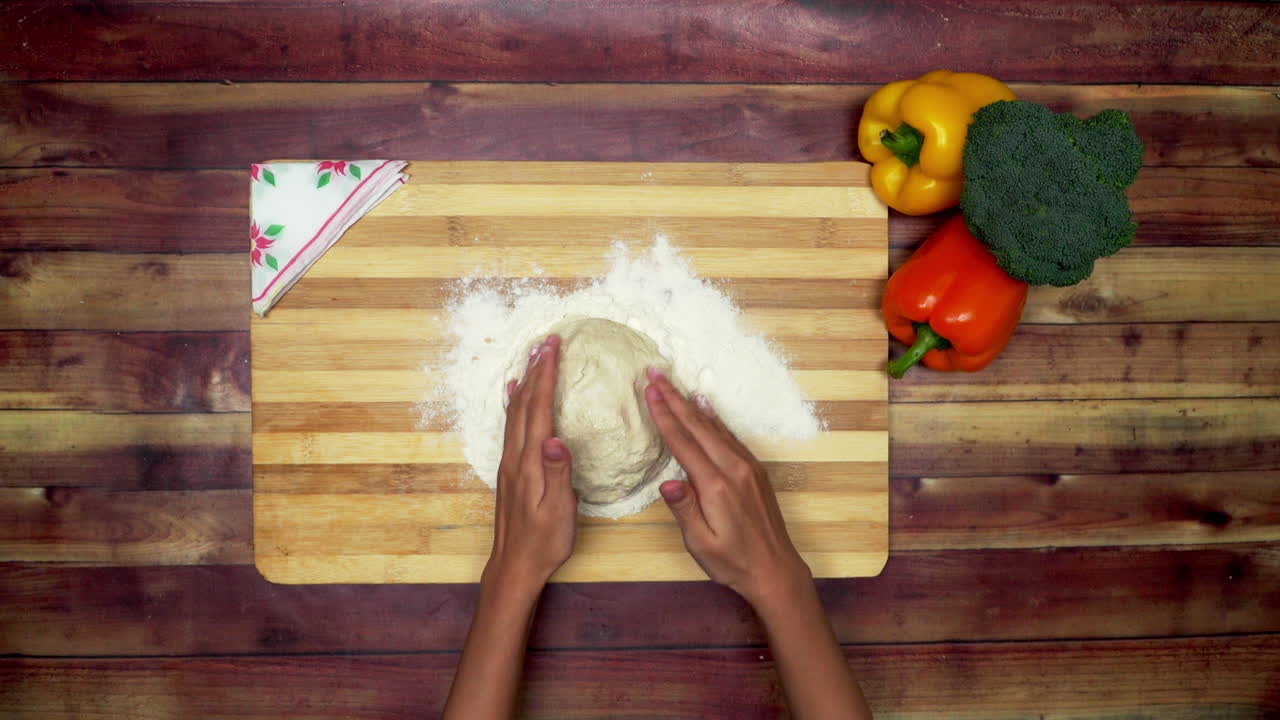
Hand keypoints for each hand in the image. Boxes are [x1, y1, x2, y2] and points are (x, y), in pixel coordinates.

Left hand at [487, 334, 577, 591]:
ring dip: (525, 381)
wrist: (515, 565)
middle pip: (524, 403)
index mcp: (530, 462)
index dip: (546, 376)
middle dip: (536, 370)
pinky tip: (514, 394)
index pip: (539, 409)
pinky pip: (511, 425)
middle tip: (547, 342)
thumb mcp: (558, 511)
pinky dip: (514, 403)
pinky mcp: (509, 469)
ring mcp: (509, 462)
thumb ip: (558, 473)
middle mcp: (515, 456)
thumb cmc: (544, 541)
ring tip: (533, 358)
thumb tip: (556, 439)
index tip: (553, 348)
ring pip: (516, 411)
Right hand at [643, 368, 809, 607]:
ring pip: (715, 427)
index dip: (664, 415)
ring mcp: (747, 468)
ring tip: (674, 384)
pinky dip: (715, 419)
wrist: (776, 571)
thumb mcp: (701, 544)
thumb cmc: (733, 563)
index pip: (683, 443)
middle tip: (655, 373)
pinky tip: (706, 408)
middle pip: (698, 426)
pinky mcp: (755, 472)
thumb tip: (666, 482)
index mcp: (716, 486)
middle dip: (674, 398)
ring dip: (691, 404)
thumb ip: (684, 509)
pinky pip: (730, 437)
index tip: (649, 391)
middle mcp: (734, 469)